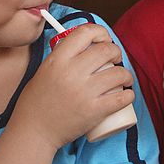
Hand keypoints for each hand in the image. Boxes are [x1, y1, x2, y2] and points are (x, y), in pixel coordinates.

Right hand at [12, 24, 134, 149]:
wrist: (34, 131)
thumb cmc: (37, 101)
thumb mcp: (44, 70)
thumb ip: (61, 57)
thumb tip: (83, 46)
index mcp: (58, 59)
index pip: (85, 32)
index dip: (101, 33)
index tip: (105, 40)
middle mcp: (72, 72)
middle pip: (106, 50)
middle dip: (117, 53)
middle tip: (116, 60)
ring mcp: (84, 92)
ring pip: (118, 74)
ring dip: (126, 75)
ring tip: (124, 79)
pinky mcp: (94, 111)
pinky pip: (121, 98)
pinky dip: (129, 95)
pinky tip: (127, 95)